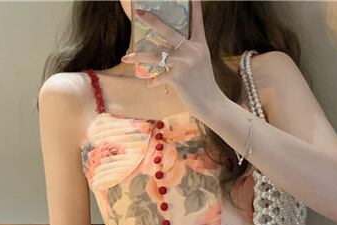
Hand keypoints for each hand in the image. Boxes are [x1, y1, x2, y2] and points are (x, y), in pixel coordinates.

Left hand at [121, 0, 219, 116]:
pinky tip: (148, 84)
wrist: (211, 103)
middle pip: (168, 31)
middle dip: (152, 21)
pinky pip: (159, 76)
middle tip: (139, 13)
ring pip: (156, 55)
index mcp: (200, 44)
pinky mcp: (178, 77)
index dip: (194, 6)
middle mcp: (192, 50)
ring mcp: (184, 63)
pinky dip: (152, 81)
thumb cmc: (203, 84)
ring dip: (138, 56)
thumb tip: (167, 48)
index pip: (197, 20)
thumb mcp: (200, 62)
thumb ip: (187, 51)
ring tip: (126, 57)